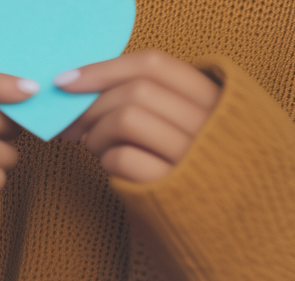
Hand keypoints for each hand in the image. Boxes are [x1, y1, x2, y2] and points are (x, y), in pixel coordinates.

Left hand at [55, 50, 221, 182]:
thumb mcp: (189, 122)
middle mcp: (212, 124)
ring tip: (94, 145)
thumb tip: (77, 82)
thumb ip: (152, 96)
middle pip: (136, 91)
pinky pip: (125, 158)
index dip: (104, 68)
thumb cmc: (193, 166)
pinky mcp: (178, 192)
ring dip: (97, 131)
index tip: (67, 80)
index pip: (153, 64)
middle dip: (92, 104)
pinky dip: (106, 159)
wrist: (227, 231)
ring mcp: (196, 158)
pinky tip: (111, 167)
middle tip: (74, 123)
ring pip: (127, 119)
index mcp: (216, 98)